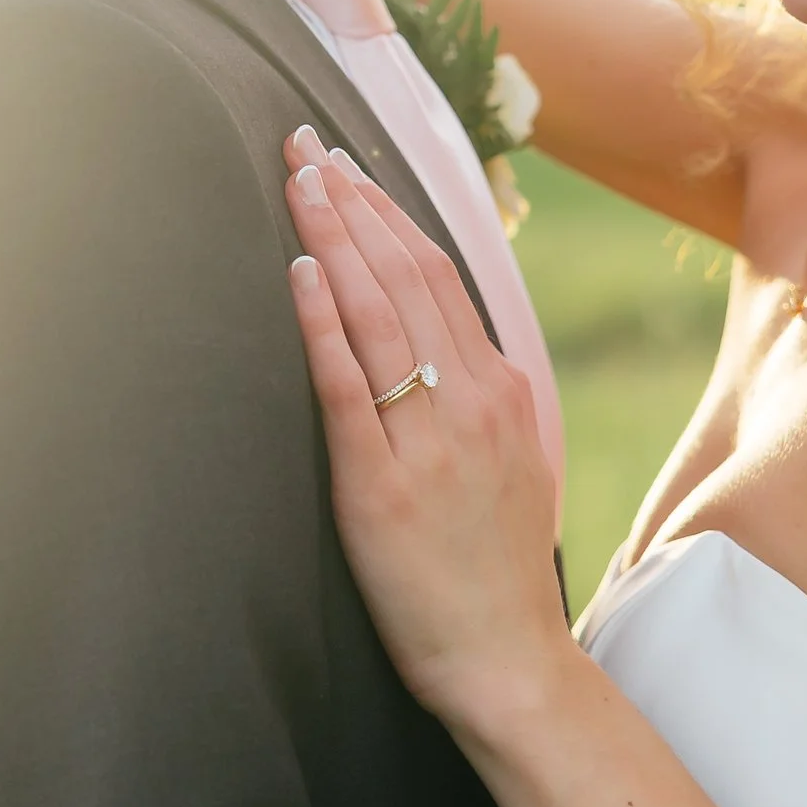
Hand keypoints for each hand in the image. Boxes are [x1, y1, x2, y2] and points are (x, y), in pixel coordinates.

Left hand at [283, 135, 569, 732]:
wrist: (507, 661)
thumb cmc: (494, 570)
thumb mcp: (510, 461)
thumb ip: (475, 396)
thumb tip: (433, 338)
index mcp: (504, 389)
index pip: (441, 274)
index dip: (389, 212)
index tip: (348, 165)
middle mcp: (474, 401)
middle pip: (408, 275)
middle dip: (353, 202)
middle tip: (304, 145)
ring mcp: (431, 442)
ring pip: (380, 314)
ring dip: (334, 239)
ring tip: (296, 184)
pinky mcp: (382, 489)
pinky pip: (351, 389)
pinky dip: (324, 324)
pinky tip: (298, 275)